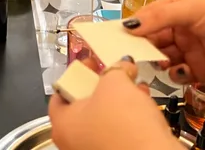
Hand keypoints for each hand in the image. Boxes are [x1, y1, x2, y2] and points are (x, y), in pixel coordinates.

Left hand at [49, 57, 180, 149]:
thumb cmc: (125, 123)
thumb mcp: (116, 84)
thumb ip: (115, 69)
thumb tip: (122, 64)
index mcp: (63, 124)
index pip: (61, 92)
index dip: (77, 72)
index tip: (93, 62)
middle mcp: (73, 142)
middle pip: (84, 104)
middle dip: (103, 85)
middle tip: (115, 73)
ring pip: (103, 118)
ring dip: (120, 100)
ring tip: (135, 85)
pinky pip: (117, 131)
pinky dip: (128, 117)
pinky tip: (144, 106)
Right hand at [125, 0, 204, 84]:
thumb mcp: (195, 7)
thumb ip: (160, 16)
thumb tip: (128, 24)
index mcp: (180, 9)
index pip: (149, 17)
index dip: (133, 26)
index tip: (115, 36)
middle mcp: (182, 30)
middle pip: (152, 39)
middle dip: (142, 46)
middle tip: (133, 54)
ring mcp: (190, 52)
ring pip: (162, 58)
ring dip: (157, 60)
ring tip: (160, 61)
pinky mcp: (200, 72)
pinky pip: (177, 76)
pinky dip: (174, 75)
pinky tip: (180, 71)